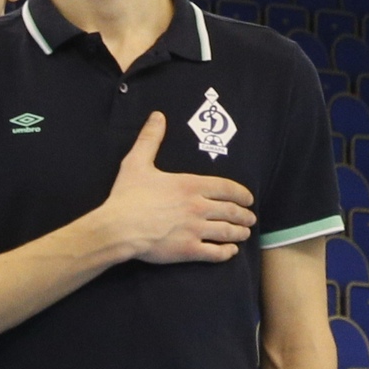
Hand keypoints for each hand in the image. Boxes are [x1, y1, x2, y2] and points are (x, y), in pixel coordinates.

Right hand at [94, 112, 256, 264]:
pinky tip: (231, 251)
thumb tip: (158, 116)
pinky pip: (215, 253)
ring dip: (239, 232)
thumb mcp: (137, 162)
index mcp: (190, 185)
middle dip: (244, 215)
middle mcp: (198, 206)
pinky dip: (227, 252)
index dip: (241, 194)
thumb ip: (150, 139)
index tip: (249, 199)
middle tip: (251, 218)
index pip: (226, 188)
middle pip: (231, 211)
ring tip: (245, 233)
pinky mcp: (188, 250)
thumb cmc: (127, 196)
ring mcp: (195, 229)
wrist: (118, 228)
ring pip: (227, 231)